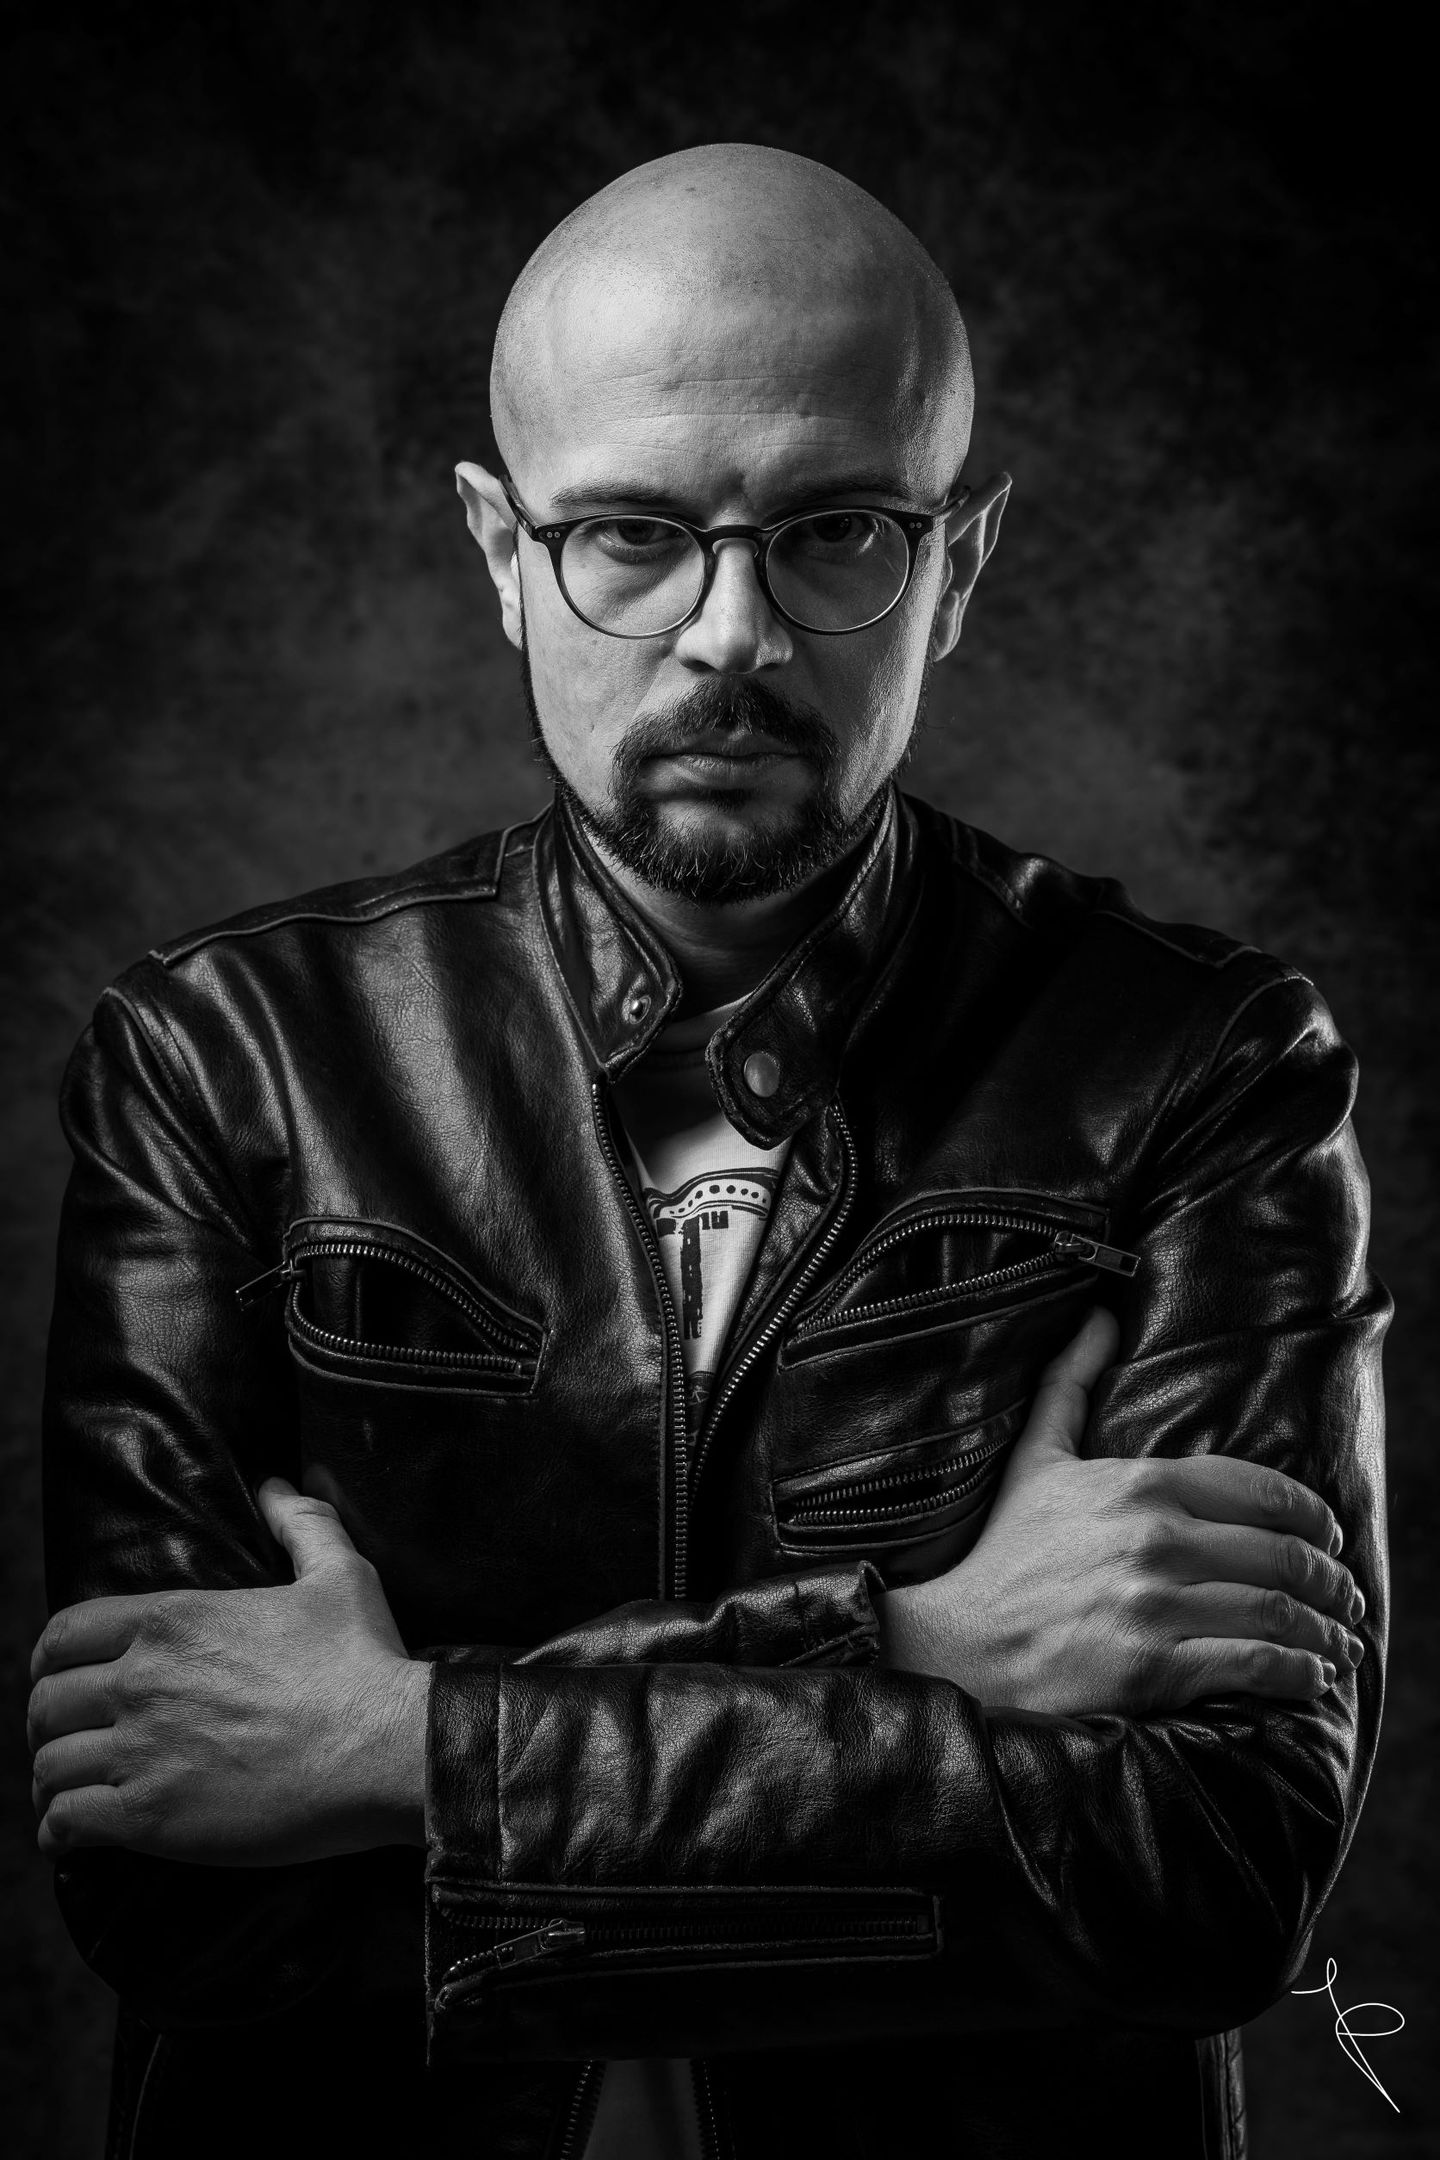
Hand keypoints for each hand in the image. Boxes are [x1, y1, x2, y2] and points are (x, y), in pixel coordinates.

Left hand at [27, 1480, 428, 1864]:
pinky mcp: (151, 1815)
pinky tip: (68, 1832)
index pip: (65, 1633)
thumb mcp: (340, 1574)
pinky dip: (57, 1830)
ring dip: (51, 1778)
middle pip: (46, 1701)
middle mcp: (143, 1679)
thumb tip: (275, 1486)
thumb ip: (301, 1524)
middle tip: (66, 1737)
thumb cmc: (364, 1661)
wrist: (385, 1747)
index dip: (52, 1658)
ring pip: (51, 1764)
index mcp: (173, 1620)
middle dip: (47, 1721)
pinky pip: (67, 1822)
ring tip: (62, 1790)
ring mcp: (142, 1749)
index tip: (59, 1676)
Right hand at [879, 1309, 1365, 1715]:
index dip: (1312, 1517)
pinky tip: (1312, 1675)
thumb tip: (1099, 1316)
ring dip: (1326, 1628)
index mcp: (1141, 1485)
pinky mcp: (1153, 1668)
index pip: (1262, 1491)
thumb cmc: (1006, 1552)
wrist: (961, 1644)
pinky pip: (1253, 1663)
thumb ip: (1071, 1382)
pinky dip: (1298, 1670)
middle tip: (1345, 1596)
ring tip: (1339, 1640)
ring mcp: (1155, 1605)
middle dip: (1330, 1578)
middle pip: (1282, 1555)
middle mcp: (1155, 1539)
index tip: (1330, 1538)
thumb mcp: (1036, 1457)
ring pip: (1277, 1610)